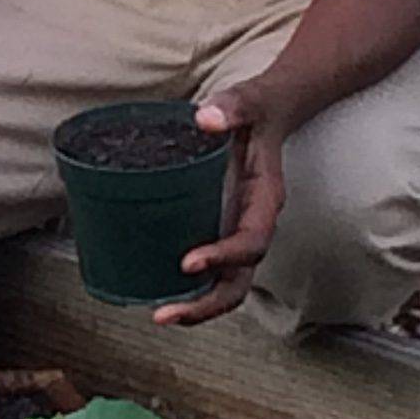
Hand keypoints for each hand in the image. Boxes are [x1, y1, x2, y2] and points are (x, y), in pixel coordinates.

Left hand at [156, 78, 290, 327]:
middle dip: (206, 304)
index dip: (224, 257)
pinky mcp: (218, 232)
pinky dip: (186, 287)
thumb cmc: (254, 112)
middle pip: (240, 281)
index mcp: (264, 200)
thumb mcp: (246, 103)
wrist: (265, 114)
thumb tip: (206, 119)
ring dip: (196, 306)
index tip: (188, 262)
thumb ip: (231, 108)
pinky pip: (208, 270)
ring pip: (226, 286)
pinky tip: (153, 290)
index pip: (252, 242)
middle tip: (166, 314)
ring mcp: (235, 233)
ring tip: (159, 315)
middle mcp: (252, 224)